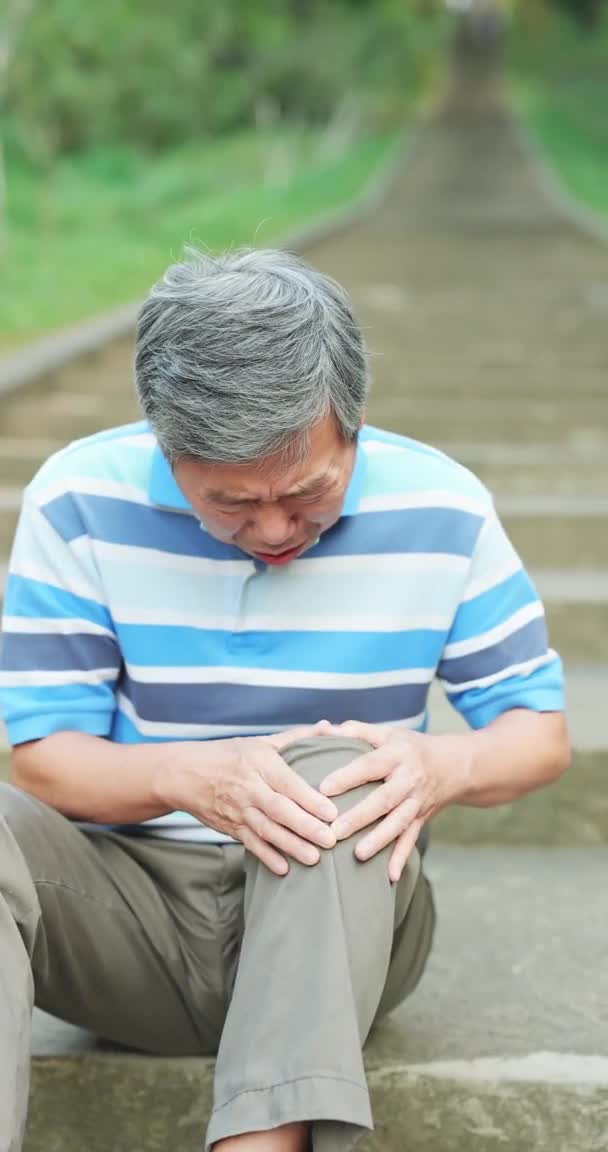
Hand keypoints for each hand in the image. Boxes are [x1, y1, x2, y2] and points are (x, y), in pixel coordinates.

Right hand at [158, 725, 337, 875]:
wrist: (185, 774)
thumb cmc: (230, 755)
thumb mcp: (261, 742)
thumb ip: (297, 737)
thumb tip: (328, 727)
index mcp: (259, 764)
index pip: (287, 783)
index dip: (309, 799)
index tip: (332, 812)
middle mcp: (249, 788)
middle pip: (279, 810)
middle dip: (305, 826)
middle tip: (330, 839)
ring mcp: (239, 810)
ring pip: (267, 831)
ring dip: (290, 846)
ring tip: (314, 858)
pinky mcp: (231, 828)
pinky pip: (250, 844)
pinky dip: (266, 857)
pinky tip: (283, 869)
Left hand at [316, 720, 454, 881]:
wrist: (454, 765)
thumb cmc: (410, 747)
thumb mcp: (387, 733)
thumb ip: (355, 730)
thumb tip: (323, 728)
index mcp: (397, 755)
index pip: (369, 765)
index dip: (348, 776)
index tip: (324, 788)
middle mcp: (409, 779)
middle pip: (384, 799)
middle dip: (360, 816)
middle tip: (335, 830)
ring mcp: (417, 802)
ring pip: (398, 823)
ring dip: (379, 840)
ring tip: (358, 855)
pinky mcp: (422, 819)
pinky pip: (411, 840)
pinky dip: (402, 858)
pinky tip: (390, 877)